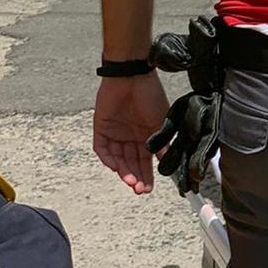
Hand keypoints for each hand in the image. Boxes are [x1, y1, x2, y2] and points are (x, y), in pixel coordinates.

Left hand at [93, 73, 169, 193]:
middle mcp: (129, 137)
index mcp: (145, 136)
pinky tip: (116, 167)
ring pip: (117, 159)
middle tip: (139, 189)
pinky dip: (108, 159)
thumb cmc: (150, 95)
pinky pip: (103, 148)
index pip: (144, 161)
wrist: (133, 77)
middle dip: (135, 177)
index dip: (147, 176)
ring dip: (123, 171)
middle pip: (130, 163)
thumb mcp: (161, 122)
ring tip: (130, 181)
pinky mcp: (101, 128)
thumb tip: (166, 162)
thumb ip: (161, 143)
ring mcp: (115, 133)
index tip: (149, 188)